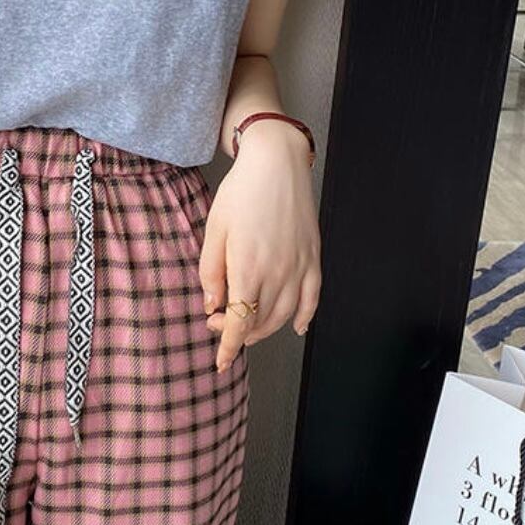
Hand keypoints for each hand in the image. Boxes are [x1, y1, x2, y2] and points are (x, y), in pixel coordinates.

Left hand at [200, 119, 321, 370]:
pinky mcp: (314, 258)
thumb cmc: (241, 192)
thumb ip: (211, 271)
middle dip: (238, 333)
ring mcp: (299, 267)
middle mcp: (277, 273)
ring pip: (284, 316)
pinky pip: (312, 299)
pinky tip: (295, 327)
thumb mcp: (214, 230)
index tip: (219, 361)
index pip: (238, 322)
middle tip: (217, 323)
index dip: (227, 346)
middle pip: (260, 322)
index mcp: (247, 267)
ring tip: (247, 326)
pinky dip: (304, 318)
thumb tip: (212, 304)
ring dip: (264, 329)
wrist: (277, 163)